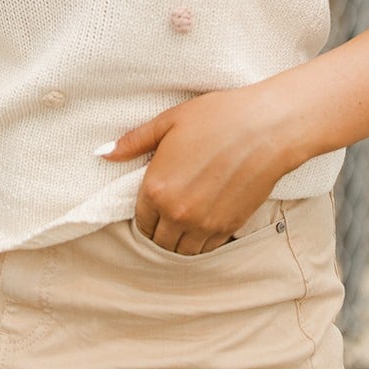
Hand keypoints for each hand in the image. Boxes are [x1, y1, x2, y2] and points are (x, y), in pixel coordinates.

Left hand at [98, 81, 292, 254]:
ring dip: (180, 240)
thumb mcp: (170, 121)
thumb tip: (103, 152)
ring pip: (182, 251)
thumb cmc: (216, 117)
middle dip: (160, 230)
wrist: (265, 127)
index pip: (140, 220)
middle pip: (159, 241)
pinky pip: (207, 249)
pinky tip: (205, 221)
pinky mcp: (228, 228)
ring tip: (186, 220)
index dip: (145, 212)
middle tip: (170, 211)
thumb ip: (134, 141)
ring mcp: (204, 225)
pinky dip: (202, 241)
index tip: (155, 202)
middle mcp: (177, 214)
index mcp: (156, 189)